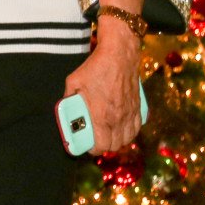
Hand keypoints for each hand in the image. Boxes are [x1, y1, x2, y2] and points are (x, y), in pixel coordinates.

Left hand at [64, 27, 140, 153]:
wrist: (120, 54)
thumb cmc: (95, 67)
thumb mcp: (73, 82)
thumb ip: (69, 98)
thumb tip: (66, 107)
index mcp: (101, 115)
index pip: (101, 145)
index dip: (93, 149)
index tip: (87, 146)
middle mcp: (118, 118)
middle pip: (115, 146)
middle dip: (105, 146)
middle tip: (97, 140)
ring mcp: (130, 113)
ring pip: (128, 139)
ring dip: (119, 141)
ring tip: (109, 135)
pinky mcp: (138, 106)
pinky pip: (137, 127)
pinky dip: (130, 131)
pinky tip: (122, 127)